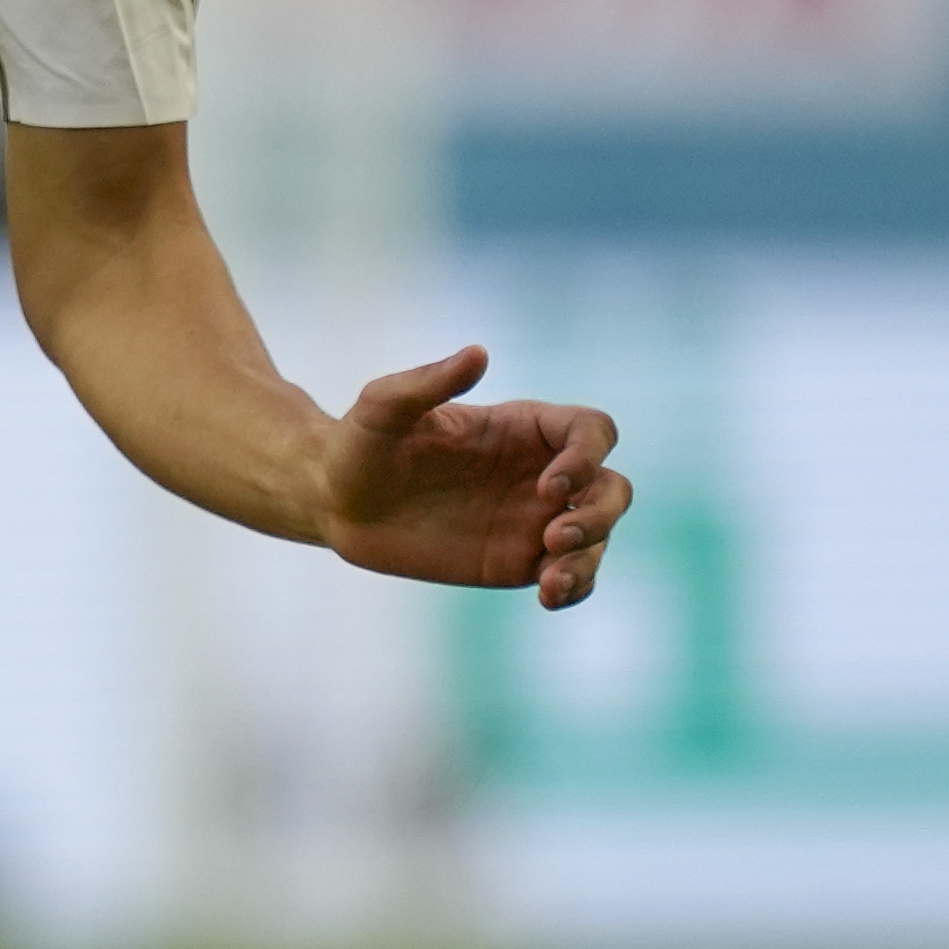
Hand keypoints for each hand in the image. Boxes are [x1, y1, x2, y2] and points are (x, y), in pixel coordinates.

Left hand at [319, 348, 624, 606]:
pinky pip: (569, 576)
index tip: (549, 485)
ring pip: (598, 536)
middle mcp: (541, 472)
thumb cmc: (362, 444)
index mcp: (524, 428)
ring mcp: (534, 518)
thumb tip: (478, 353)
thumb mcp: (384, 407)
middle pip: (611, 487)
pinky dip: (574, 587)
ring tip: (551, 579)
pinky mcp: (519, 560)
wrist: (336, 502)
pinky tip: (548, 595)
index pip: (592, 431)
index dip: (587, 457)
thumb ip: (429, 381)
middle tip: (554, 536)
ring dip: (589, 557)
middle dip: (599, 513)